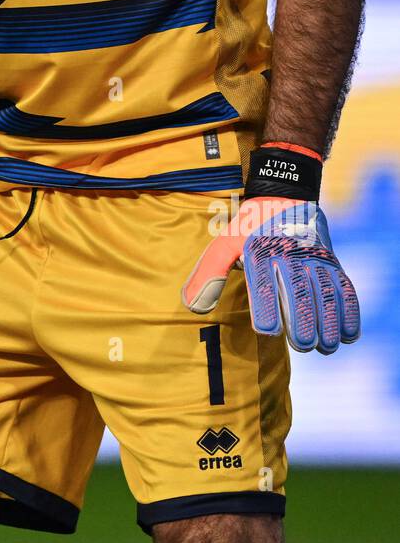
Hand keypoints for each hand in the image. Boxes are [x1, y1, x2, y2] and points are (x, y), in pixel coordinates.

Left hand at [182, 196, 360, 353]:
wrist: (283, 196)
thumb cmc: (249, 230)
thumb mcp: (224, 243)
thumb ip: (209, 274)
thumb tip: (193, 308)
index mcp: (259, 251)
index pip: (263, 283)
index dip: (266, 308)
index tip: (267, 332)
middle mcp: (289, 253)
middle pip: (299, 290)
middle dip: (303, 321)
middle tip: (303, 346)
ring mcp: (313, 256)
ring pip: (324, 291)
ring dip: (329, 321)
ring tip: (324, 347)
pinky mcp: (331, 260)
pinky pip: (344, 286)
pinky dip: (349, 311)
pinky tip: (348, 335)